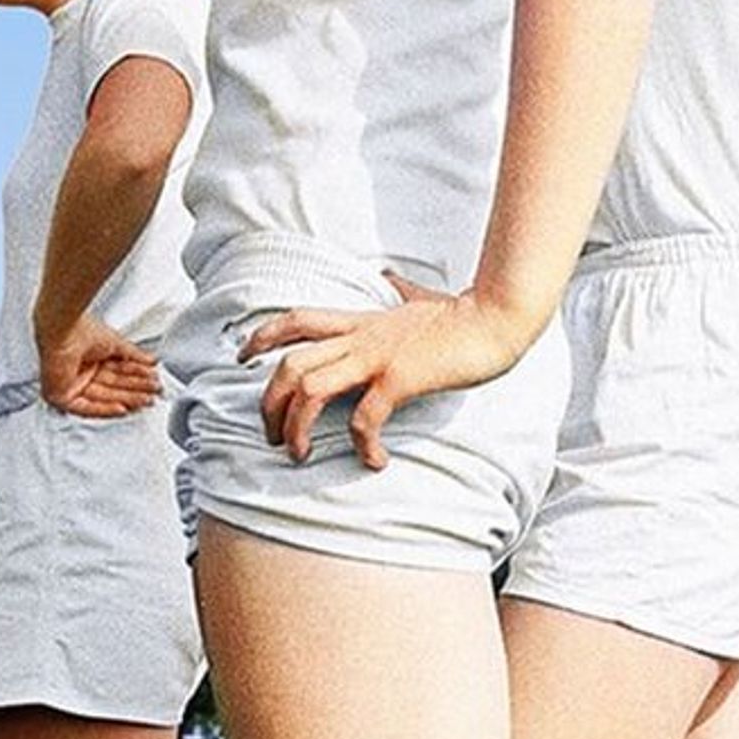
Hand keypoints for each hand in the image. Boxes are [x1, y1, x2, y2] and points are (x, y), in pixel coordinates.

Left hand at [37, 314, 161, 417]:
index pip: (117, 371)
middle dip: (135, 390)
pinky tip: (122, 409)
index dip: (136, 376)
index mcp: (90, 356)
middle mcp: (81, 370)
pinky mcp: (62, 395)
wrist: (62, 331)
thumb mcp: (115, 343)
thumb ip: (134, 355)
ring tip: (146, 400)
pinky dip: (104, 409)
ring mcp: (71, 384)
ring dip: (126, 400)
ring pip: (103, 397)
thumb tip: (151, 360)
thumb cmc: (80, 329)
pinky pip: (85, 407)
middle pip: (113, 385)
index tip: (152, 379)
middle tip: (154, 392)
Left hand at [239, 278, 532, 469]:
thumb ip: (401, 292)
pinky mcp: (401, 378)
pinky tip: (375, 460)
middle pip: (290, 362)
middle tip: (272, 436)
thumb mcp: (421, 299)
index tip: (242, 357)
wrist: (496, 318)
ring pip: (310, 386)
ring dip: (297, 427)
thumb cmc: (463, 315)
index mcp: (361, 321)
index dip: (262, 336)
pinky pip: (366, 417)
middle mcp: (360, 338)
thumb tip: (392, 278)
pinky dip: (362, 444)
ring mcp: (378, 357)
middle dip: (269, 403)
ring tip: (300, 454)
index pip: (297, 319)